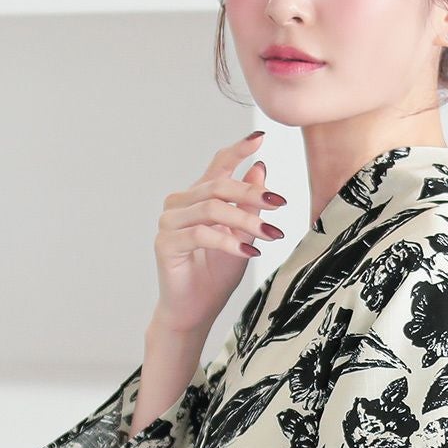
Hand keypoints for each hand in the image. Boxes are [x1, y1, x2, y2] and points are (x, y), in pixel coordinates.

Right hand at [152, 130, 288, 333]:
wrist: (196, 310)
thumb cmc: (216, 274)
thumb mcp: (242, 235)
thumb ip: (248, 205)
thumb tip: (260, 168)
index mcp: (198, 197)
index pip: (218, 165)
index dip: (238, 149)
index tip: (260, 137)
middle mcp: (180, 204)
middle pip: (218, 186)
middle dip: (252, 194)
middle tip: (280, 204)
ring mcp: (169, 222)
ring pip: (212, 209)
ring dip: (246, 221)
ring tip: (271, 235)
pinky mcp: (166, 243)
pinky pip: (202, 234)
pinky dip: (229, 242)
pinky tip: (250, 252)